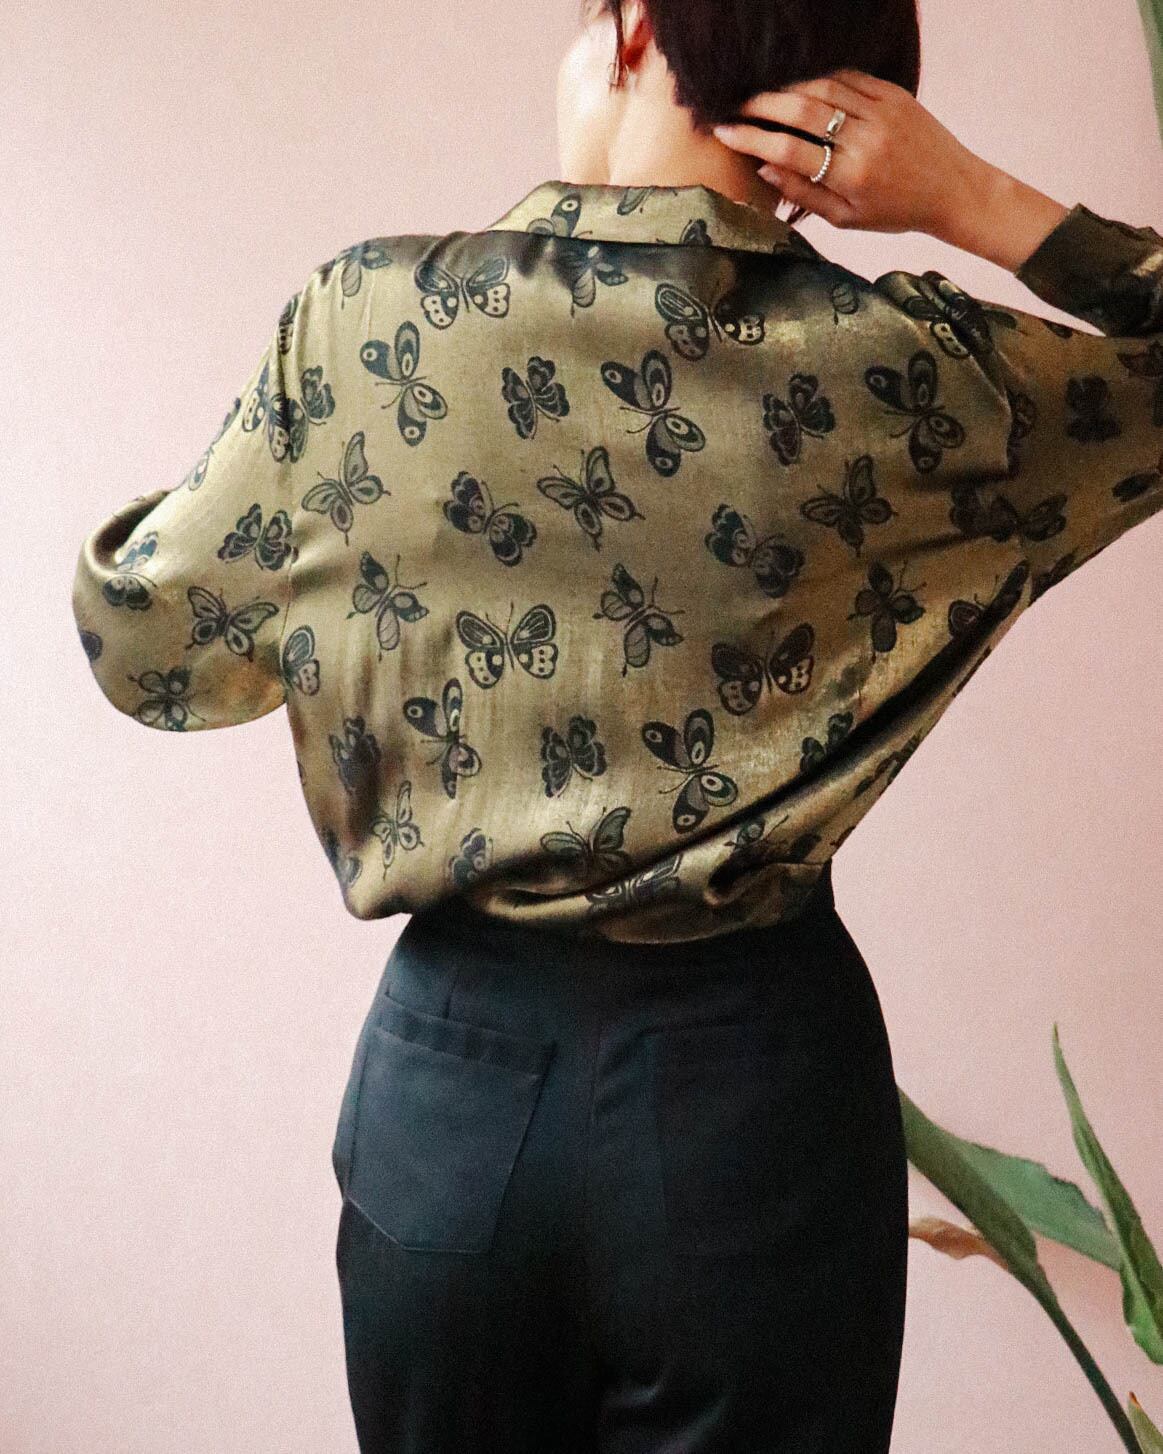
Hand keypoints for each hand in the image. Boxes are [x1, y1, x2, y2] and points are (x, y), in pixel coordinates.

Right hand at [711, 68, 991, 239]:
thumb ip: (803, 195)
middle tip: (734, 104)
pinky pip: (848, 78)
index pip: (789, 150)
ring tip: (762, 93)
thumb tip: (764, 167)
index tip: (723, 132)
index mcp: (851, 176)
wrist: (953, 190)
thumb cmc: (895, 212)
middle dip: (760, 104)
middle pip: (801, 110)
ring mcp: (882, 111)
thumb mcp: (845, 219)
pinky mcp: (894, 94)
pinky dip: (819, 78)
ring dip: (786, 87)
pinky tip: (799, 84)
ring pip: (822, 88)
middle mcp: (865, 139)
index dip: (751, 138)